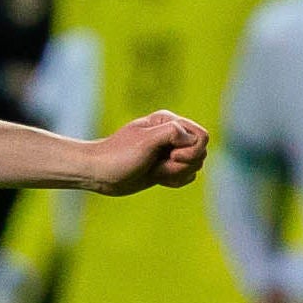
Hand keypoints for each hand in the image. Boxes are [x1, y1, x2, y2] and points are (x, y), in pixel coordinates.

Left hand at [83, 110, 208, 195]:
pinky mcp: (167, 167)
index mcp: (169, 121)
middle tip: (159, 164)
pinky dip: (175, 181)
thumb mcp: (145, 141)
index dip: (192, 150)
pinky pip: (187, 176)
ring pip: (195, 166)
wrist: (100, 173)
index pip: (202, 136)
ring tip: (155, 171)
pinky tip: (157, 179)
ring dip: (177, 174)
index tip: (171, 155)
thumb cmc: (119, 156)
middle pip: (201, 153)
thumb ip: (171, 132)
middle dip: (183, 164)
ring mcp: (170, 151)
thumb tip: (191, 138)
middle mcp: (173, 134)